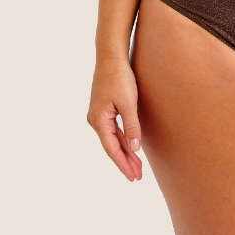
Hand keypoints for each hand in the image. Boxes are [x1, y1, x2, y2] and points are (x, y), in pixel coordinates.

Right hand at [87, 58, 143, 181]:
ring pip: (113, 139)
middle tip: (138, 176)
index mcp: (99, 121)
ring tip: (137, 166)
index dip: (123, 164)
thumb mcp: (128, 103)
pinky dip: (123, 139)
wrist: (111, 57)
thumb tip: (135, 149)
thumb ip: (132, 126)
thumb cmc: (119, 78)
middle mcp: (95, 120)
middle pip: (112, 147)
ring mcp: (98, 115)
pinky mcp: (103, 109)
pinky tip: (131, 146)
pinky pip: (113, 130)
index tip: (133, 177)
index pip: (112, 149)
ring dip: (125, 151)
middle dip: (125, 162)